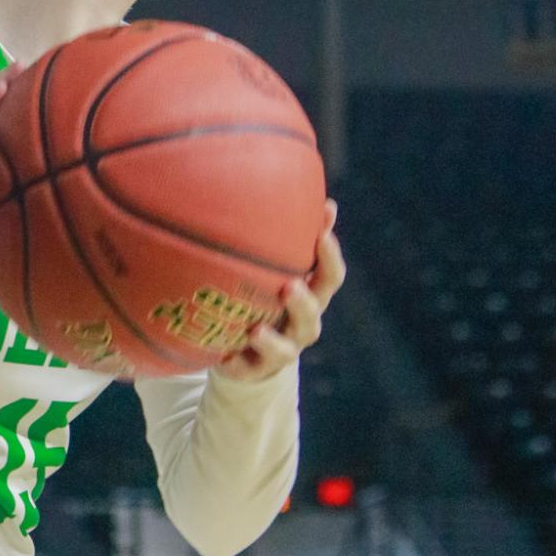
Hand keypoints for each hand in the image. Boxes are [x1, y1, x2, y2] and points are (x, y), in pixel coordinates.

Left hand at [215, 199, 344, 382]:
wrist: (250, 351)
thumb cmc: (264, 295)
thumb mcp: (273, 265)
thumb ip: (285, 232)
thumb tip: (292, 185)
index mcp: (310, 295)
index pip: (330, 277)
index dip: (330, 257)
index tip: (322, 234)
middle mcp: (300, 324)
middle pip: (313, 315)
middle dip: (304, 302)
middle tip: (290, 285)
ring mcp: (281, 350)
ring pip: (286, 350)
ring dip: (273, 340)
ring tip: (256, 330)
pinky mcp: (254, 370)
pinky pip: (247, 370)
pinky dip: (238, 365)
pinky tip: (225, 358)